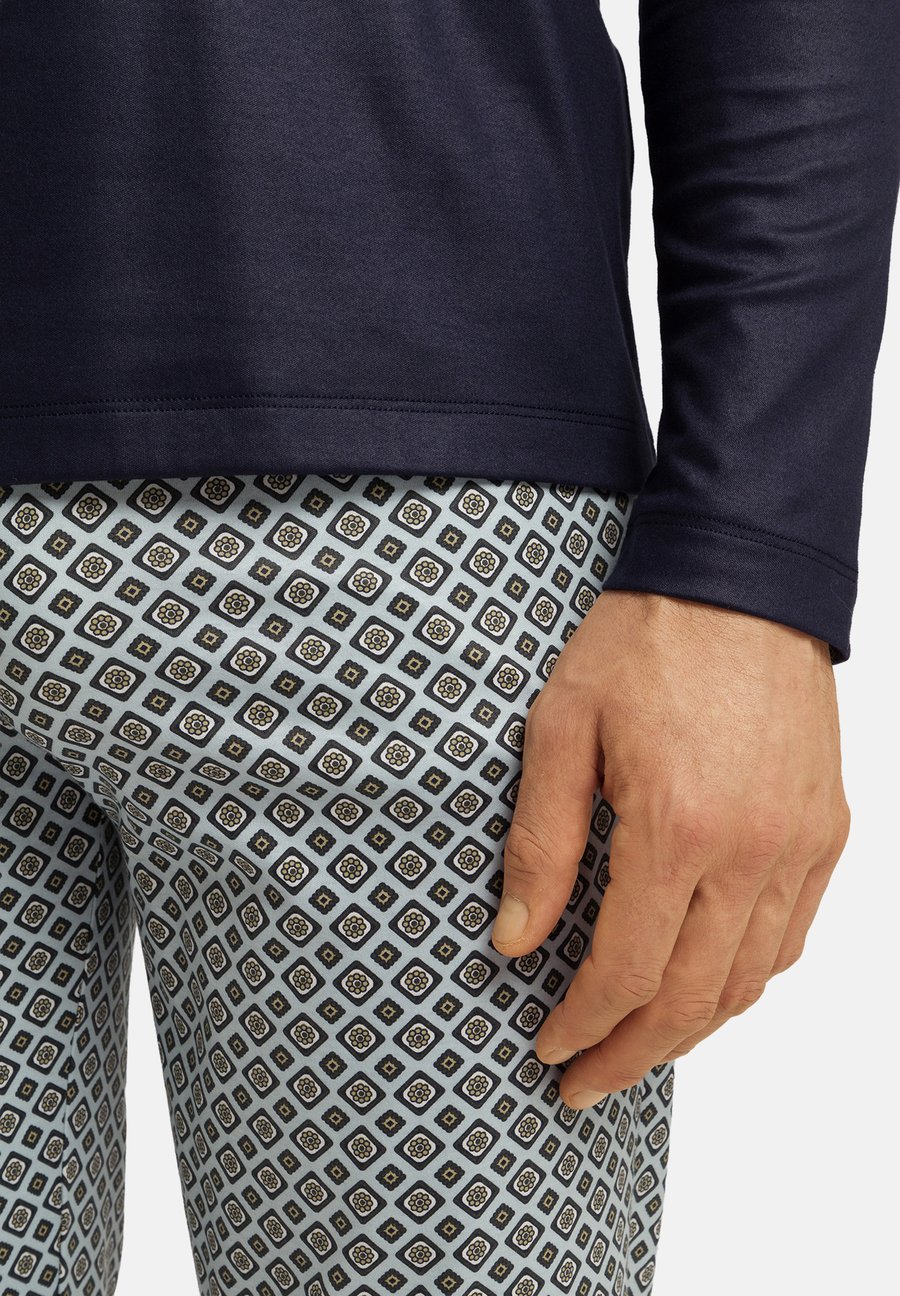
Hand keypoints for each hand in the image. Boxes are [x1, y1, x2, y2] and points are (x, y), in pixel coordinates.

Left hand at [491, 589, 850, 1109]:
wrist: (739, 578)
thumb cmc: (642, 641)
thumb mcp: (560, 727)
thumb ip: (542, 842)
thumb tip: (515, 939)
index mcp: (677, 825)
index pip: (628, 969)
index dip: (583, 1024)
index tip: (550, 1049)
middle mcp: (752, 850)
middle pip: (694, 997)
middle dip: (632, 1053)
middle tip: (585, 1082)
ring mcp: (799, 842)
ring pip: (750, 979)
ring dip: (691, 1029)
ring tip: (639, 1047)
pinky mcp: (826, 828)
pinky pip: (792, 934)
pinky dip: (746, 977)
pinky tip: (705, 983)